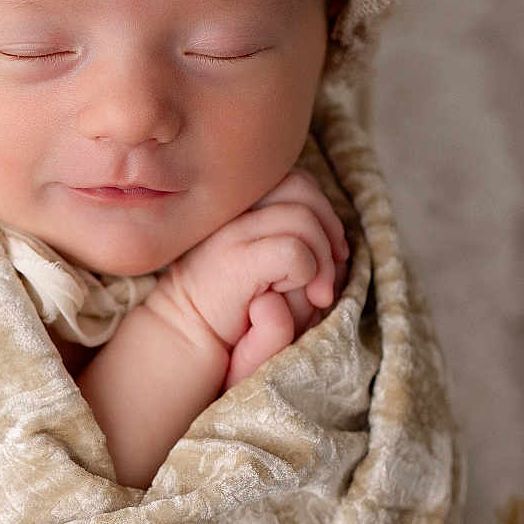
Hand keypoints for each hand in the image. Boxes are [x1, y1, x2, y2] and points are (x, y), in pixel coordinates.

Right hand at [156, 169, 351, 388]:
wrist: (186, 342)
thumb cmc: (238, 314)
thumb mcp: (274, 274)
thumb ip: (298, 245)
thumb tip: (338, 242)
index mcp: (239, 208)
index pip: (294, 181)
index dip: (323, 210)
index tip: (335, 252)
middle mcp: (232, 213)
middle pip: (300, 186)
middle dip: (330, 227)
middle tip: (330, 273)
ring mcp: (231, 234)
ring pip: (302, 217)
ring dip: (322, 259)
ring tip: (316, 295)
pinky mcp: (234, 263)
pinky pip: (293, 253)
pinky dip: (307, 273)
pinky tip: (292, 296)